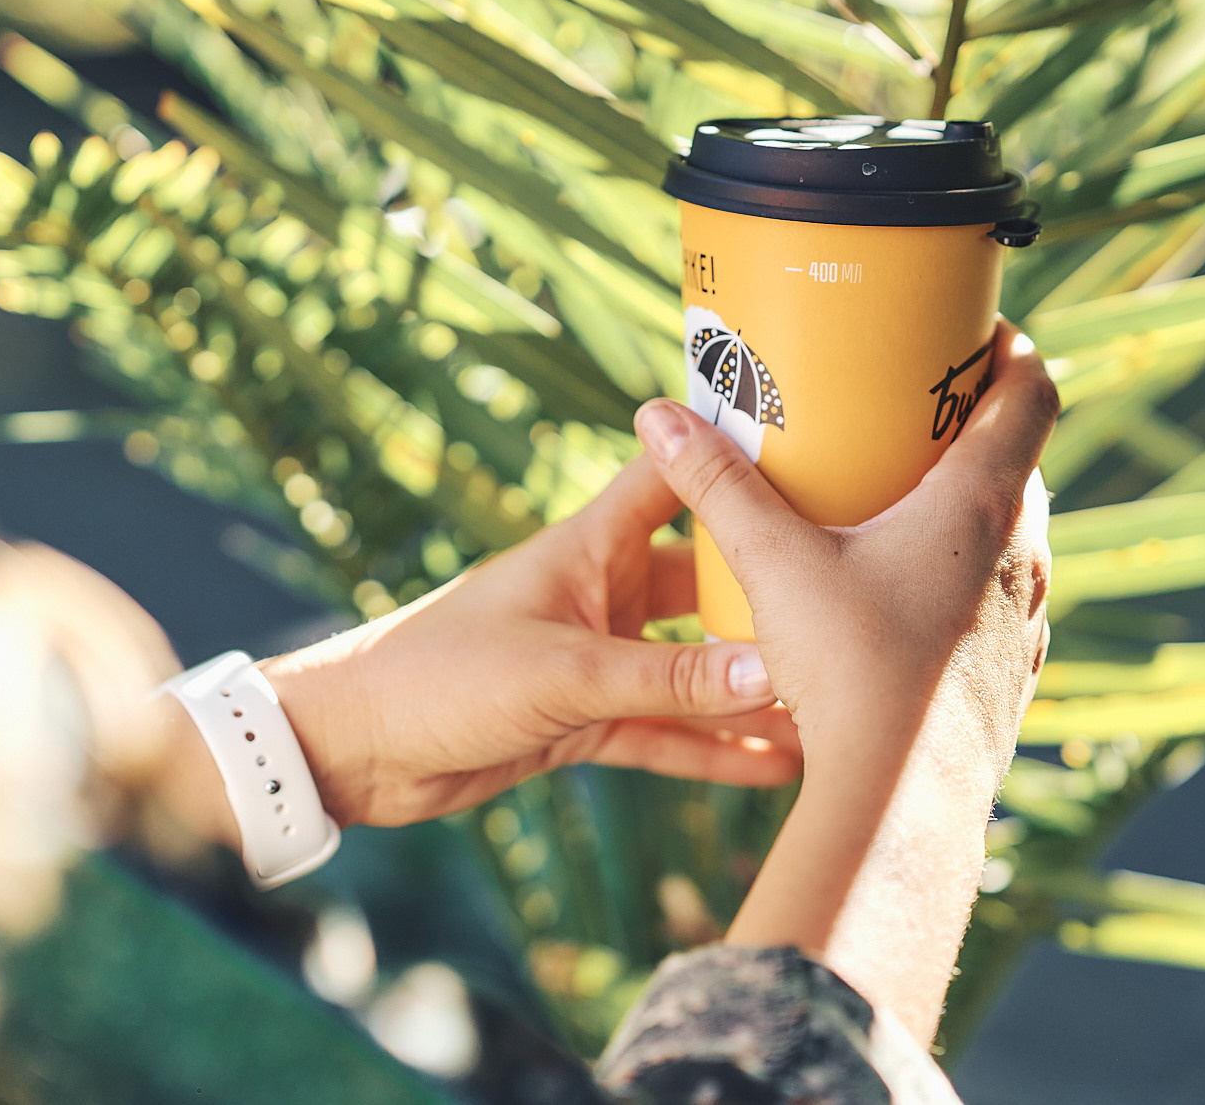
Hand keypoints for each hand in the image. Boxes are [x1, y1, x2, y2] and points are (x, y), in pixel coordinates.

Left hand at [239, 456, 801, 829]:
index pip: (672, 481)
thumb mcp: (564, 675)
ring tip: (829, 700)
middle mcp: (600, 594)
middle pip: (700, 582)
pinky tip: (773, 765)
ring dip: (747, 686)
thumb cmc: (438, 677)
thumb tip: (772, 672)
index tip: (810, 440)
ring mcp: (594, 659)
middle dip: (765, 595)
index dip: (729, 455)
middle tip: (850, 599)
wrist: (354, 748)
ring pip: (691, 667)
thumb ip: (670, 680)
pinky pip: (664, 730)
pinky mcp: (583, 721)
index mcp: (587, 547)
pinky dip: (711, 748)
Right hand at [635, 319, 1055, 794]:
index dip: (1010, 352)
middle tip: (905, 412)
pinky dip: (964, 576)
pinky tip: (903, 597)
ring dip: (967, 506)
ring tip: (897, 502)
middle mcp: (1025, 553)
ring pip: (1011, 534)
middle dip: (967, 428)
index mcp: (982, 503)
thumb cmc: (851, 672)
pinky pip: (998, 599)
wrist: (904, 802)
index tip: (974, 333)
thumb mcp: (773, 565)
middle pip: (1016, 460)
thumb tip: (660, 416)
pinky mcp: (1015, 671)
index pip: (1031, 394)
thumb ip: (718, 487)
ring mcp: (1028, 618)